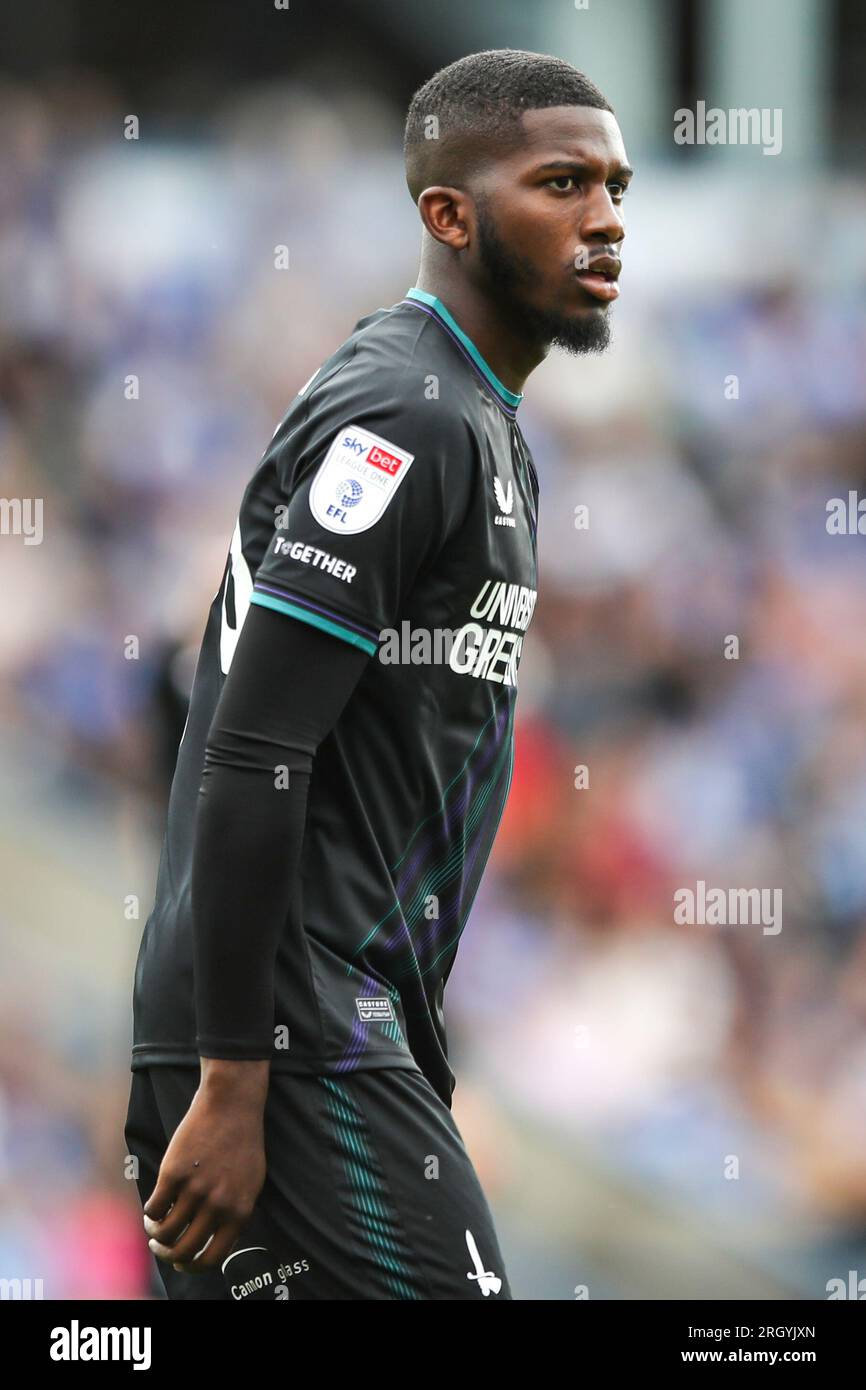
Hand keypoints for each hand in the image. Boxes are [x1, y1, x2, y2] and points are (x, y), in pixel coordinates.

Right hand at [143, 1059, 268, 1274]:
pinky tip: (152, 1207)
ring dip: (154, 1234)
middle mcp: (218, 1206)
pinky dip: (149, 1214)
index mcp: (240, 1211)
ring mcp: (195, 1190)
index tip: (182, 1263)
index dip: (193, 1266)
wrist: (232, 1104)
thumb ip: (236, 1213)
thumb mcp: (251, 1183)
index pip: (213, 1258)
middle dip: (168, 1255)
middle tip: (160, 1247)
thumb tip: (217, 1241)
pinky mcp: (174, 1174)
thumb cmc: (242, 1142)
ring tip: (153, 1227)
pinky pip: (154, 1208)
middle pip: (184, 1250)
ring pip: (165, 1233)